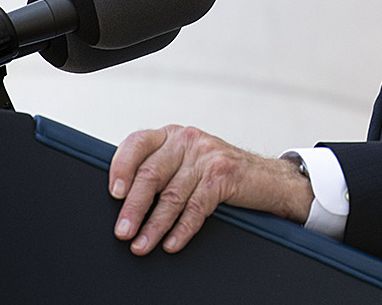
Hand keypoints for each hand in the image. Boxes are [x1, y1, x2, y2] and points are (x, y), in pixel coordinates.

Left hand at [108, 124, 313, 254]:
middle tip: (123, 231)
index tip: (114, 194)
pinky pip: (196, 206)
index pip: (137, 143)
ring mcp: (207, 155)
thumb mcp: (187, 162)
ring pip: (172, 195)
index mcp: (172, 135)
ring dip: (154, 225)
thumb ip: (160, 170)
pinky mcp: (224, 174)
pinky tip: (172, 243)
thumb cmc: (220, 174)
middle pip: (151, 174)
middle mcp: (187, 140)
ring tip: (141, 245)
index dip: (121, 167)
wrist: (267, 178)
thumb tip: (123, 202)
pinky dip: (182, 229)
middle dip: (134, 207)